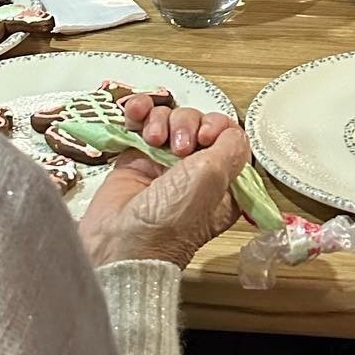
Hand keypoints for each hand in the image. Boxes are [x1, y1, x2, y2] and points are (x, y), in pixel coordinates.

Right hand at [78, 95, 249, 270]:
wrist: (121, 242)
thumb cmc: (170, 223)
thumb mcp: (213, 179)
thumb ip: (231, 147)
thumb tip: (232, 130)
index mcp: (222, 182)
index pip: (228, 136)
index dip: (218, 128)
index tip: (205, 137)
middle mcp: (194, 172)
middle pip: (198, 123)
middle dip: (186, 125)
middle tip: (178, 147)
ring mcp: (163, 163)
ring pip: (169, 119)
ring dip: (161, 119)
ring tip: (153, 139)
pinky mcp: (135, 157)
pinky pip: (140, 122)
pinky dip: (138, 112)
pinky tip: (134, 114)